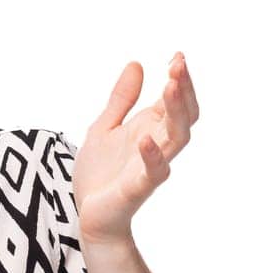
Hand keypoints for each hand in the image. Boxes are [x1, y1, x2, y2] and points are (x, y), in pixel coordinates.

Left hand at [72, 52, 199, 245]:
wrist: (89, 215)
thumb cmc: (100, 174)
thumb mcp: (104, 126)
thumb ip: (121, 99)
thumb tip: (137, 64)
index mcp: (152, 129)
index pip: (176, 101)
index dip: (180, 79)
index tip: (177, 56)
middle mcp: (158, 146)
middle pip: (184, 116)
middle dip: (183, 90)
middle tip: (178, 64)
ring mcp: (150, 167)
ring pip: (177, 138)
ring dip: (176, 112)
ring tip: (170, 86)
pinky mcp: (138, 188)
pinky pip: (153, 173)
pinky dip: (152, 156)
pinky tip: (144, 138)